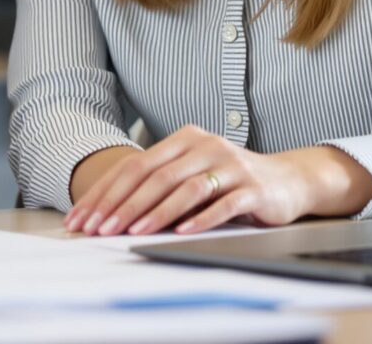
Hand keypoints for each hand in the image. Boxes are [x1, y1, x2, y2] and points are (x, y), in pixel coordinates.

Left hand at [66, 127, 371, 236]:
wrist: (287, 180)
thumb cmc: (230, 179)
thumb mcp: (192, 173)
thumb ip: (159, 184)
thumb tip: (109, 211)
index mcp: (184, 139)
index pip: (135, 166)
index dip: (106, 192)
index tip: (84, 217)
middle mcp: (205, 146)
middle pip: (156, 176)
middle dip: (123, 205)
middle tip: (99, 229)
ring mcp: (230, 164)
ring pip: (185, 189)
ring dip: (155, 213)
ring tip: (132, 232)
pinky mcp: (252, 188)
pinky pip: (223, 204)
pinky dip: (200, 218)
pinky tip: (182, 232)